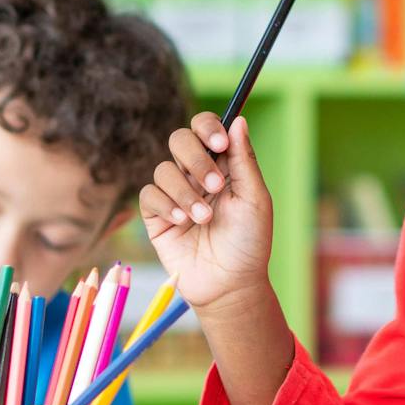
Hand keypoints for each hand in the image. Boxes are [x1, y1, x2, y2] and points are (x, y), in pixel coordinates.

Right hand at [140, 113, 272, 310]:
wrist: (229, 285)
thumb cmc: (248, 243)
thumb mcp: (255, 199)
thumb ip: (243, 159)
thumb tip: (237, 120)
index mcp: (221, 165)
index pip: (206, 129)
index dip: (207, 127)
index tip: (219, 143)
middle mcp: (195, 175)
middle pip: (179, 141)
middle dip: (195, 159)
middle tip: (213, 185)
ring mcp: (175, 194)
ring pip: (164, 170)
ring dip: (185, 193)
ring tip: (203, 218)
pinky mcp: (157, 216)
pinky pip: (149, 195)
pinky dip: (166, 205)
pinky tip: (182, 223)